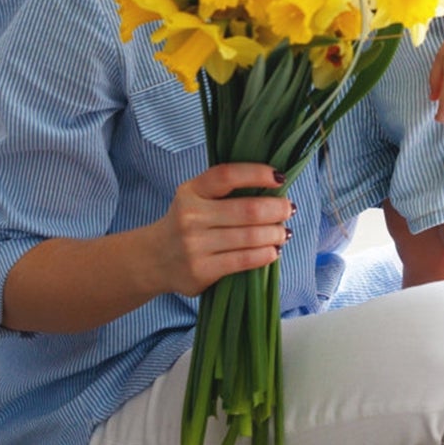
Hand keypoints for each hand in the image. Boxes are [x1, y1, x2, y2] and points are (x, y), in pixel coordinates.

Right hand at [148, 163, 293, 296]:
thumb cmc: (187, 222)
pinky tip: (274, 250)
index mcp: (191, 191)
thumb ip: (225, 189)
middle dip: (277, 209)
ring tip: (284, 232)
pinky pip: (244, 261)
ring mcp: (194, 246)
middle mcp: (190, 217)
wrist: (154, 259)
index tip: (280, 178)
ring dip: (276, 234)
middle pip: (248, 210)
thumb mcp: (196, 197)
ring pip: (250, 237)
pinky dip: (266, 254)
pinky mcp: (201, 271)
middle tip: (289, 209)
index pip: (227, 175)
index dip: (257, 173)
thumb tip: (274, 184)